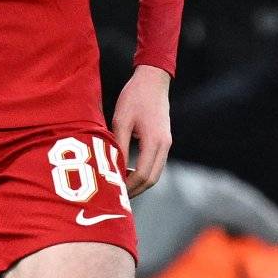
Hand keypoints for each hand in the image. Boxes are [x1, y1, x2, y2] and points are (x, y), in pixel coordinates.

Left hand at [111, 64, 172, 197]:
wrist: (153, 80)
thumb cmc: (134, 97)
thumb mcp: (121, 121)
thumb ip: (118, 145)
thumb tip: (111, 168)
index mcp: (154, 141)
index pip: (143, 175)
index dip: (128, 187)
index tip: (113, 193)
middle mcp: (164, 145)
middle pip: (152, 179)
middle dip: (134, 190)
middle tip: (115, 196)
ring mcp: (166, 143)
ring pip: (155, 173)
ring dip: (139, 183)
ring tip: (119, 187)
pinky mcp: (163, 140)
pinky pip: (155, 164)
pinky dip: (143, 173)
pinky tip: (126, 171)